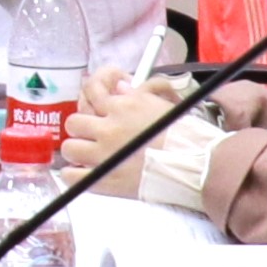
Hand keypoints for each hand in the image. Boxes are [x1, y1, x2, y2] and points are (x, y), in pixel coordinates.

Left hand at [62, 75, 177, 171]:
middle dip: (83, 128)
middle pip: (74, 122)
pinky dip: (75, 174)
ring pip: (70, 147)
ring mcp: (104, 155)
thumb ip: (134, 95)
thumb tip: (117, 87)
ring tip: (90, 155)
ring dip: (78, 150)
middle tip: (93, 135)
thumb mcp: (161, 105)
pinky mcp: (104, 180)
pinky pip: (72, 176)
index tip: (96, 106)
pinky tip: (84, 173)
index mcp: (124, 107)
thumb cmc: (184, 137)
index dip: (93, 99)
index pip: (92, 92)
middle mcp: (109, 128)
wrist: (196, 166)